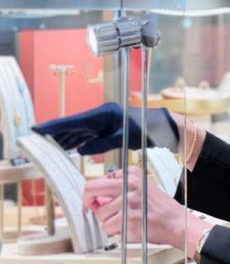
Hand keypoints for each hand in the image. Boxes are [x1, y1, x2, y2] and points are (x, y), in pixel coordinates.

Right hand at [32, 102, 178, 154]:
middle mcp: (100, 116)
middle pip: (71, 126)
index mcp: (102, 113)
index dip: (53, 126)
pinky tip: (67, 147)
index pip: (73, 121)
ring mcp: (103, 122)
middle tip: (35, 141)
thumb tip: (80, 150)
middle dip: (54, 133)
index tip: (36, 129)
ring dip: (64, 139)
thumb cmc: (145, 130)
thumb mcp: (123, 139)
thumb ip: (102, 144)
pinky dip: (76, 142)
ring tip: (46, 147)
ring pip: (78, 131)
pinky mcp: (107, 129)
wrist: (161, 127)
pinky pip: (87, 136)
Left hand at [84, 167, 209, 250]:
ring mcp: (128, 202)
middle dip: (87, 201)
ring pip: (100, 214)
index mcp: (132, 174)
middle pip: (91, 188)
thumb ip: (122, 189)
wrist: (176, 223)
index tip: (95, 200)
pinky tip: (128, 228)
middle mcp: (129, 184)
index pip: (100, 179)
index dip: (95, 192)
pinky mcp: (127, 219)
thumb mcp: (144, 188)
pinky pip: (108, 228)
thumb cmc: (162, 208)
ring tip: (124, 221)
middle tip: (90, 208)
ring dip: (108, 221)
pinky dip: (114, 232)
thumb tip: (100, 198)